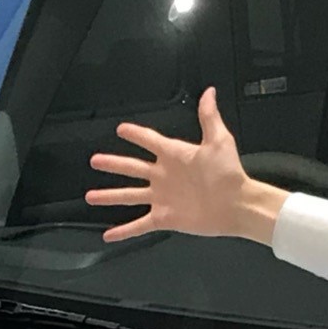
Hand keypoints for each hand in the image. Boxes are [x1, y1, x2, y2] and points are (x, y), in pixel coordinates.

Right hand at [86, 87, 286, 243]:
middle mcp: (164, 176)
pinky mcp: (164, 217)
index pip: (149, 140)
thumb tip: (210, 93)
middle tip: (95, 160)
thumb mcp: (218, 141)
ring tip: (90, 196)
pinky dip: (124, 231)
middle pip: (131, 167)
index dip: (135, 134)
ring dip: (109, 196)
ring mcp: (162, 198)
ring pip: (129, 195)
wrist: (237, 205)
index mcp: (174, 156)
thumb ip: (209, 117)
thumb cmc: (230, 174)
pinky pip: (139, 225)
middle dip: (113, 163)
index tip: (122, 129)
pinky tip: (109, 235)